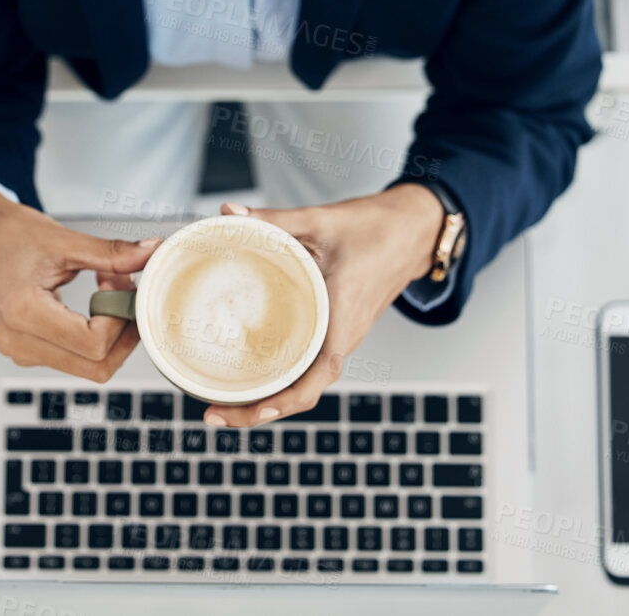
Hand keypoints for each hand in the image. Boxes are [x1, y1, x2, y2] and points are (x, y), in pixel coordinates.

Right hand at [0, 188, 161, 381]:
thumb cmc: (10, 234)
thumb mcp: (64, 240)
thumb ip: (111, 252)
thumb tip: (152, 252)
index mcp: (24, 314)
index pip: (94, 343)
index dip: (120, 316)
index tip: (121, 282)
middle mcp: (19, 342)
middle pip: (97, 367)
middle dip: (123, 330)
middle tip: (123, 290)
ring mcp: (21, 351)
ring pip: (89, 367)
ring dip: (110, 332)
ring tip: (105, 288)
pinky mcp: (27, 351)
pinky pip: (74, 359)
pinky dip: (94, 336)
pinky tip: (91, 302)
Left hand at [202, 185, 444, 426]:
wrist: (416, 229)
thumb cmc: (378, 228)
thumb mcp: (321, 220)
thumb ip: (274, 220)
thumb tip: (228, 214)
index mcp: (341, 321)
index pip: (313, 381)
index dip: (280, 403)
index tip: (246, 412)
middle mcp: (343, 338)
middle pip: (302, 393)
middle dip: (258, 411)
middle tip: (211, 413)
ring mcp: (342, 337)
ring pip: (305, 382)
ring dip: (269, 397)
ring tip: (223, 400)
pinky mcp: (338, 330)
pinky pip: (310, 365)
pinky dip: (282, 377)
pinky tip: (253, 370)